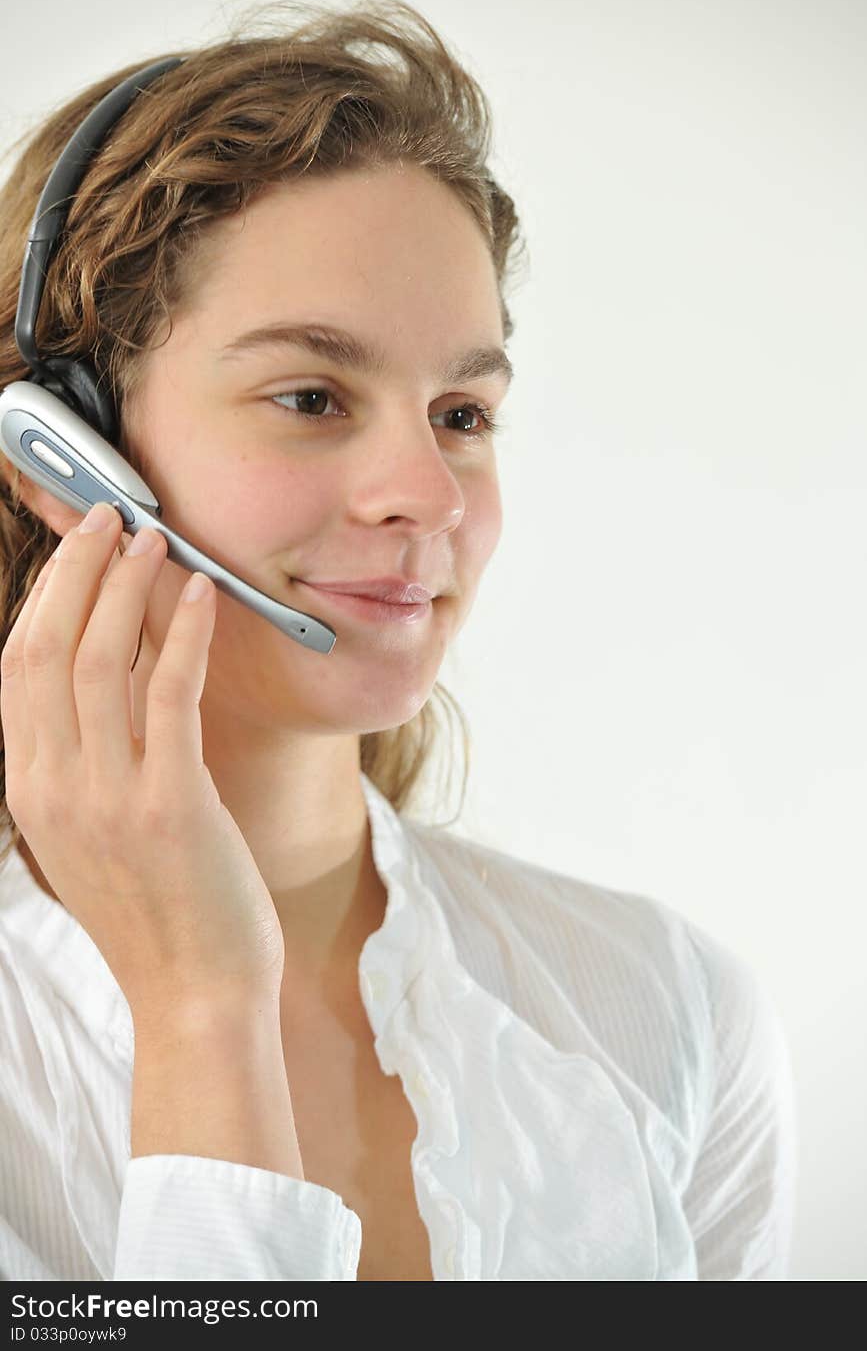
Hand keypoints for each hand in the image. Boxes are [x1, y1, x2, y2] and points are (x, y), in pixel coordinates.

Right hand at [0, 501, 284, 1019]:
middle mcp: (54, 787)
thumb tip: (121, 655)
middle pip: (47, 649)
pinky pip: (170, 694)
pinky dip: (183, 635)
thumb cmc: (158, 909)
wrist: (194, 994)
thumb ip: (98, 747)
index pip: (18, 667)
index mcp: (30, 789)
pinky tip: (202, 597)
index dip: (44, 595)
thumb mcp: (100, 825)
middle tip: (110, 518)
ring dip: (127, 588)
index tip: (75, 549)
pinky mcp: (170, 803)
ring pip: (100, 661)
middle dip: (77, 571)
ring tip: (155, 540)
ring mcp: (107, 797)